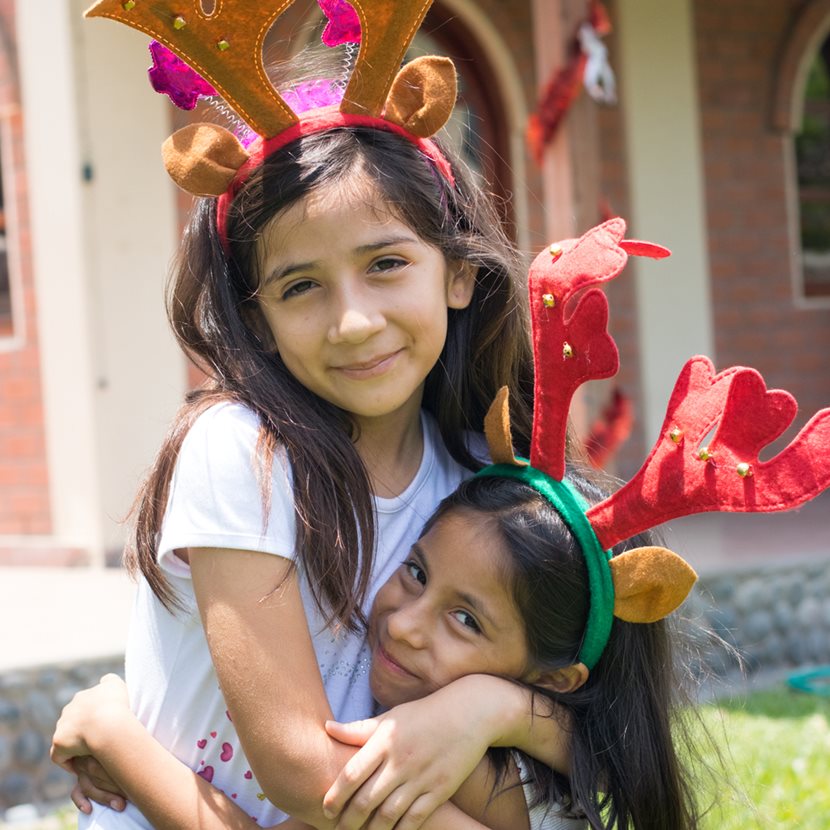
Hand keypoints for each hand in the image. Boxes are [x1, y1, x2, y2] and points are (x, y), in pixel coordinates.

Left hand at [51, 674, 133, 810]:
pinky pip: (60, 756)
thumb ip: (109, 681)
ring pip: (65, 738)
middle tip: (97, 740)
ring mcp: (62, 726)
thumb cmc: (116, 704)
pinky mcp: (59, 742)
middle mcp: (69, 709)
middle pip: (72, 720)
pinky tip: (80, 766)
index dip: (92, 713)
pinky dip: (68, 761)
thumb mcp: (117, 685)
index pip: (84, 703)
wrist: (107, 724)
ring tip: (90, 754)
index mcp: (82, 696)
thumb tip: (104, 681)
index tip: (103, 722)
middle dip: (81, 729)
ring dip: (75, 745)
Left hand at [321, 676, 510, 829]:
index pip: (352, 774)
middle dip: (348, 821)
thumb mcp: (391, 716)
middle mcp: (401, 761)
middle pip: (367, 800)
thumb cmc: (425, 714)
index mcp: (385, 740)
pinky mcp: (440, 791)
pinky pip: (415, 819)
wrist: (470, 713)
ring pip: (388, 815)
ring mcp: (421, 777)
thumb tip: (326, 727)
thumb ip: (359, 729)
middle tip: (337, 829)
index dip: (335, 796)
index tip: (326, 808)